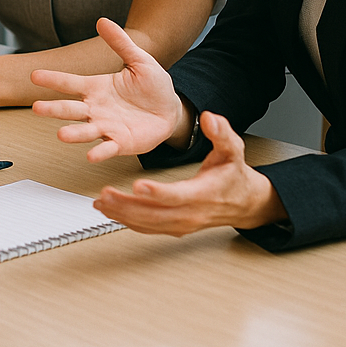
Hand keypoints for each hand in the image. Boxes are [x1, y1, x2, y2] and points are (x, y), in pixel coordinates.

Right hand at [31, 17, 187, 161]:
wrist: (170, 109)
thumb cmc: (152, 85)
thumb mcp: (139, 59)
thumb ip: (120, 42)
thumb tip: (102, 20)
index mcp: (96, 88)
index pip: (70, 82)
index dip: (53, 79)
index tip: (34, 75)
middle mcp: (96, 108)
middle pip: (70, 109)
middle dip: (53, 109)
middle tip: (37, 108)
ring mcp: (106, 126)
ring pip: (85, 130)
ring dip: (73, 133)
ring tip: (61, 135)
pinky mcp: (121, 143)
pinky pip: (108, 148)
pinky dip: (100, 152)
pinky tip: (90, 155)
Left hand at [92, 112, 287, 234]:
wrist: (244, 203)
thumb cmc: (234, 175)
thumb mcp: (233, 150)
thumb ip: (222, 134)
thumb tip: (210, 118)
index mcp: (203, 194)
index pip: (177, 196)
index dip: (157, 192)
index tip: (139, 186)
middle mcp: (190, 213)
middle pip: (156, 214)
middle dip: (128, 206)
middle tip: (105, 195)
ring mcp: (182, 223)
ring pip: (148, 224)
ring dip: (122, 215)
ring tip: (100, 203)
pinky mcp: (174, 227)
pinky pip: (148, 228)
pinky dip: (127, 221)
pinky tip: (110, 212)